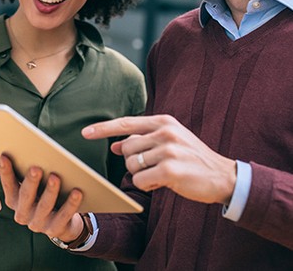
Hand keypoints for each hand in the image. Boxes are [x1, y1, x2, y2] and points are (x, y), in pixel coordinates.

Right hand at [0, 154, 83, 240]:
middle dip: (30, 182)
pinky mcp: (55, 229)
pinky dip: (71, 204)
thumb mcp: (25, 186)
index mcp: (13, 201)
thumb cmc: (40, 196)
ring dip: (50, 191)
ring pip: (45, 206)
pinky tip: (77, 192)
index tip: (5, 156)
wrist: (60, 222)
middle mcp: (23, 214)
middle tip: (35, 168)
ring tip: (56, 177)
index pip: (8, 185)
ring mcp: (38, 223)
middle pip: (26, 196)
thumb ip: (13, 174)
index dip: (5, 171)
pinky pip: (64, 215)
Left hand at [83, 114, 236, 204]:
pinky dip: (147, 185)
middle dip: (133, 161)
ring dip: (141, 174)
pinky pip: (141, 180)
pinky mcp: (170, 170)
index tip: (85, 133)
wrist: (222, 175)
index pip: (125, 122)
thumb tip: (115, 144)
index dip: (103, 129)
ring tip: (160, 174)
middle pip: (126, 148)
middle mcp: (164, 132)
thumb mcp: (168, 142)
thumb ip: (142, 140)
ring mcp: (168, 150)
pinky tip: (162, 183)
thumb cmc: (190, 158)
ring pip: (132, 165)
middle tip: (152, 167)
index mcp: (163, 121)